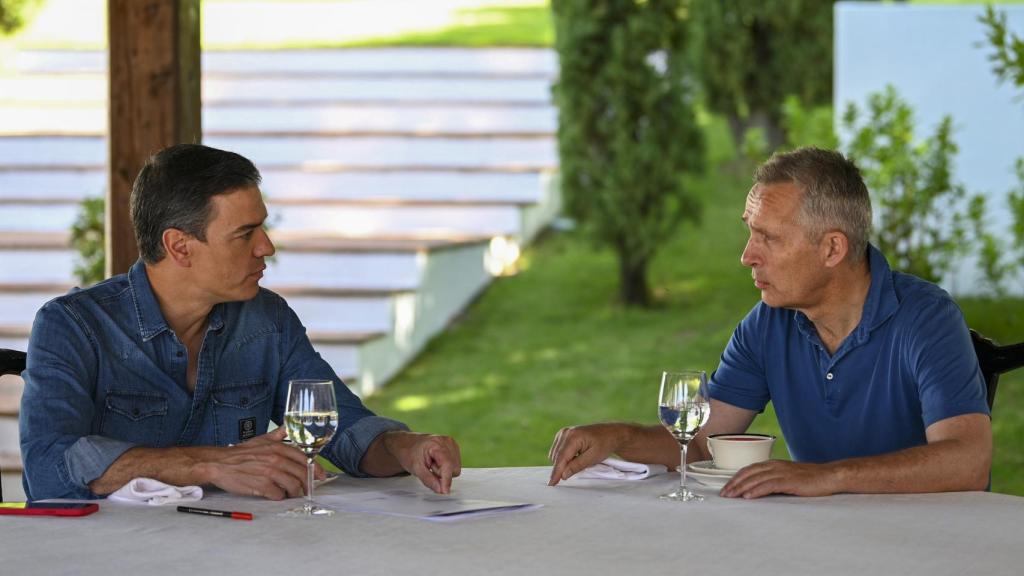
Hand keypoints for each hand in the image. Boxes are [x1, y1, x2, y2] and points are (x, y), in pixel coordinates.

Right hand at [199, 427, 322, 499]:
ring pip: (293, 485)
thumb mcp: (261, 439)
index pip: (304, 458)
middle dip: (308, 483)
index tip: (320, 476)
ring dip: (296, 493)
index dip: (315, 468)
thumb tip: (287, 427)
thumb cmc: (240, 454)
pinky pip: (279, 495)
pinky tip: (278, 496)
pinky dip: (281, 498)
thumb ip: (277, 434)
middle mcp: (276, 459)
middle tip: (308, 490)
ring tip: (293, 495)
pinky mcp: (261, 485)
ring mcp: (269, 472)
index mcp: (278, 447)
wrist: (219, 463)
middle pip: (301, 473)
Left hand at [387, 432, 461, 494]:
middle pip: (453, 468)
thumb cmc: (410, 453)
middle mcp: (447, 442)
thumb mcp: (415, 468)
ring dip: (444, 472)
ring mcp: (452, 444)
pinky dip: (446, 468)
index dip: (446, 479)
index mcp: (437, 444)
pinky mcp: (454, 448)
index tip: (445, 491)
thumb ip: (428, 480)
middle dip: (442, 474)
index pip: (447, 464)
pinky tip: (437, 463)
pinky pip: (455, 466)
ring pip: (456, 469)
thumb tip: (441, 489)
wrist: (409, 445)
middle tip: (429, 469)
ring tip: (432, 465)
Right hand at [547, 424, 624, 485]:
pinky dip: (564, 457)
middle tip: (580, 468)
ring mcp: (564, 432)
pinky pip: (557, 450)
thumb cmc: (605, 444)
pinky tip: (575, 456)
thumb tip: (563, 475)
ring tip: (580, 460)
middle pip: (556, 457)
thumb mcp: (593, 457)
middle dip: (562, 467)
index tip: (552, 483)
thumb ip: (577, 466)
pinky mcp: (563, 434)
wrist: (611, 433)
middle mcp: (566, 432)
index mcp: (573, 436)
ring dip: (563, 462)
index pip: (561, 458)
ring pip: (555, 454)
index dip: (556, 472)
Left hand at [719, 460, 837, 498]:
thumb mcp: (787, 477)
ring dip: (742, 488)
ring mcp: (782, 472)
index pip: (749, 469)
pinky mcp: (789, 481)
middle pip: (749, 473)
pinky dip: (757, 490)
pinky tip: (748, 496)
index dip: (736, 478)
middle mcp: (775, 466)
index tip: (726, 487)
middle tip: (724, 493)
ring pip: (756, 479)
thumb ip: (773, 480)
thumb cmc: (810, 479)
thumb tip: (759, 490)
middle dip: (734, 483)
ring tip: (732, 495)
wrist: (829, 476)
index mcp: (773, 464)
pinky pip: (769, 485)